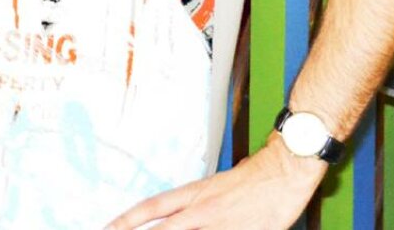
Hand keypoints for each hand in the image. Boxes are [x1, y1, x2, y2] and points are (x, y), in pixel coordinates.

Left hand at [104, 134, 326, 229]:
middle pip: (162, 228)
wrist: (285, 170)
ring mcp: (220, 225)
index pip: (153, 207)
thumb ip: (199, 205)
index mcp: (195, 194)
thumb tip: (183, 215)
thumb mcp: (218, 187)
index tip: (108, 227)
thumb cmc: (254, 177)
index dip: (128, 219)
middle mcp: (202, 210)